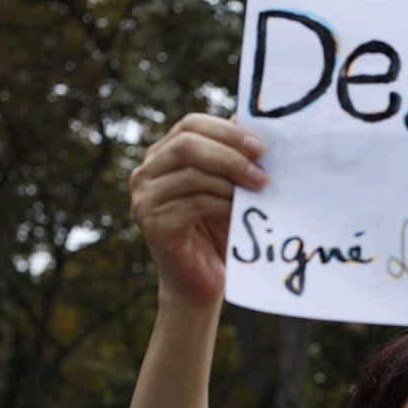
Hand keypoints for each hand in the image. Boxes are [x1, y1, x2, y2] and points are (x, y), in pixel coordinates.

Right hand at [129, 113, 268, 307]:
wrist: (201, 283)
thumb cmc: (217, 231)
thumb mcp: (228, 187)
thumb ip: (234, 157)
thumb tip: (254, 124)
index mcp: (162, 155)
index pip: (190, 124)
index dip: (227, 132)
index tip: (262, 147)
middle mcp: (146, 173)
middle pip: (187, 144)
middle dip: (230, 154)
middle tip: (262, 173)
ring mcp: (145, 198)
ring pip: (192, 173)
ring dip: (231, 181)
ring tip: (258, 191)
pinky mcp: (152, 224)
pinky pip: (193, 203)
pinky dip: (222, 204)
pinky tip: (239, 211)